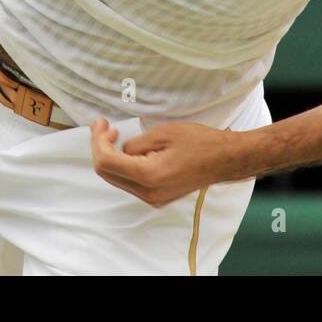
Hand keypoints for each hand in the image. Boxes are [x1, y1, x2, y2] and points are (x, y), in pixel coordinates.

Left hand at [89, 117, 245, 207]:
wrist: (224, 160)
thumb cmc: (199, 142)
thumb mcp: (163, 134)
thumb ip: (135, 144)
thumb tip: (119, 148)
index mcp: (148, 176)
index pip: (106, 162)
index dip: (97, 141)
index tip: (102, 123)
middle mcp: (148, 193)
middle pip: (106, 173)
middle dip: (100, 148)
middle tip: (104, 126)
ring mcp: (152, 198)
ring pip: (116, 178)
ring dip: (110, 156)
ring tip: (114, 134)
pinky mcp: (157, 198)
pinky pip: (129, 182)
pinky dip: (122, 165)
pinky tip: (129, 150)